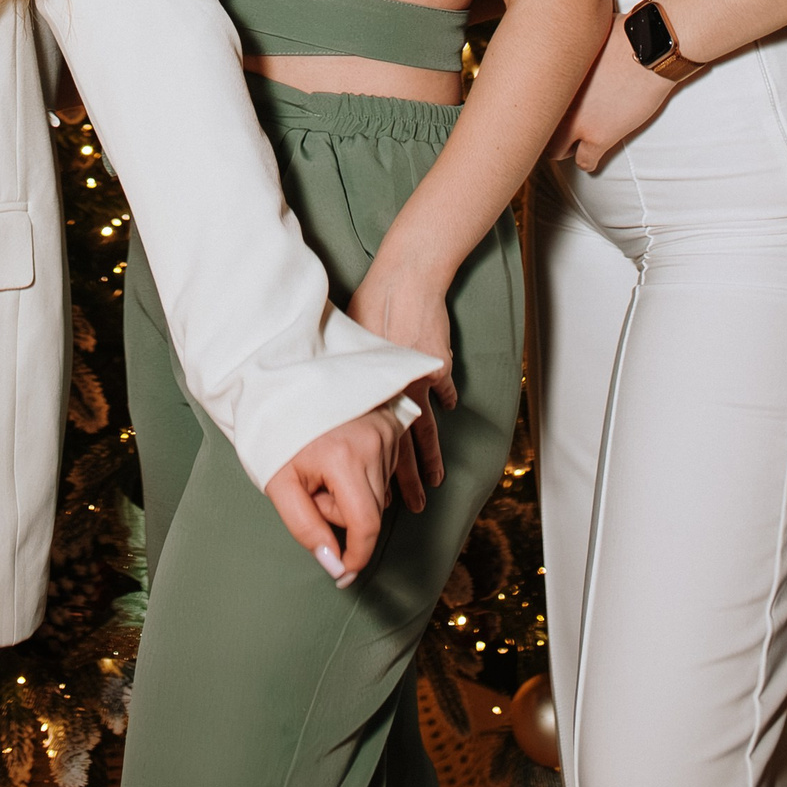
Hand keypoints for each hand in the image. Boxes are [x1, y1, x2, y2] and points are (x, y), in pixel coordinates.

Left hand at [263, 401, 408, 587]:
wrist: (283, 385)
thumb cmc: (278, 434)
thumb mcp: (280, 485)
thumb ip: (306, 529)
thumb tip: (336, 565)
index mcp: (345, 457)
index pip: (366, 525)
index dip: (356, 556)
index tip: (344, 574)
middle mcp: (375, 442)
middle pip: (371, 512)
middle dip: (342, 514)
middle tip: (313, 489)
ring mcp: (387, 431)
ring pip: (378, 492)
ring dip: (353, 493)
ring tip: (325, 466)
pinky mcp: (392, 425)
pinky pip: (384, 470)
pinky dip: (364, 474)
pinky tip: (342, 457)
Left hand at [347, 258, 455, 506]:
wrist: (406, 279)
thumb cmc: (367, 304)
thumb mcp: (347, 342)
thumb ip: (346, 375)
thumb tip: (335, 398)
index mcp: (370, 394)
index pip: (374, 449)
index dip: (377, 474)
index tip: (380, 498)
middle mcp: (396, 395)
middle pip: (402, 450)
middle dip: (408, 482)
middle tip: (413, 508)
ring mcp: (421, 382)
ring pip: (426, 431)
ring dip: (430, 459)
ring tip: (435, 482)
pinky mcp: (439, 366)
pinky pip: (444, 390)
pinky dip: (448, 401)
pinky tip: (451, 411)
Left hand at [549, 18, 676, 172]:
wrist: (647, 50)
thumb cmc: (622, 33)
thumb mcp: (583, 35)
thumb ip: (569, 48)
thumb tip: (565, 36)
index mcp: (551, 75)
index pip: (528, 98)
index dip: (538, 104)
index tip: (547, 104)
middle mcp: (557, 100)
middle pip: (537, 127)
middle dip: (547, 127)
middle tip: (559, 125)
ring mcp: (577, 122)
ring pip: (555, 150)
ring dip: (566, 146)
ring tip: (574, 142)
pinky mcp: (599, 137)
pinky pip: (584, 163)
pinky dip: (588, 162)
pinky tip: (592, 157)